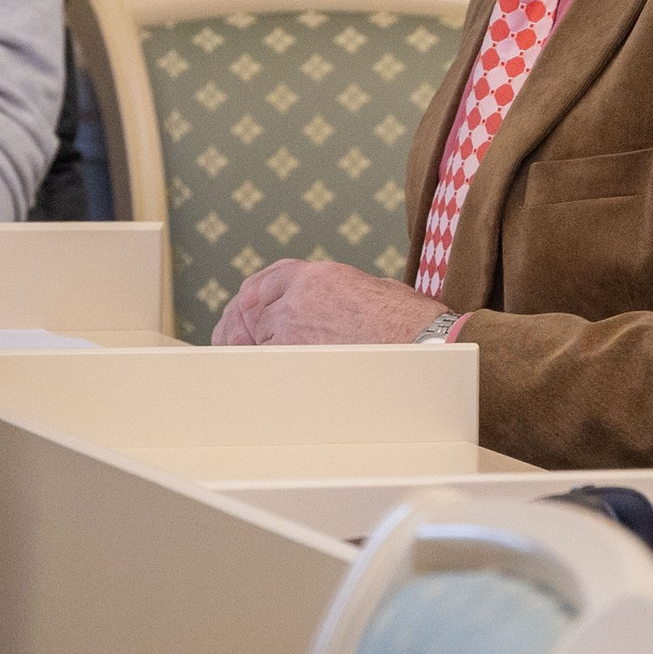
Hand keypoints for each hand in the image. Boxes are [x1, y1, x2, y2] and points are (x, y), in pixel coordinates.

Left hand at [212, 261, 448, 346]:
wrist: (422, 344)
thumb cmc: (411, 323)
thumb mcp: (373, 290)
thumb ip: (342, 294)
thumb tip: (339, 309)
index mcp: (317, 276)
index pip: (264, 283)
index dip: (248, 301)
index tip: (241, 314)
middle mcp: (297, 296)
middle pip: (250, 310)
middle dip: (240, 327)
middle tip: (230, 343)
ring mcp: (291, 326)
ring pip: (252, 337)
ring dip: (244, 349)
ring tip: (235, 363)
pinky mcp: (293, 356)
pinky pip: (261, 362)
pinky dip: (252, 368)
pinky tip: (247, 377)